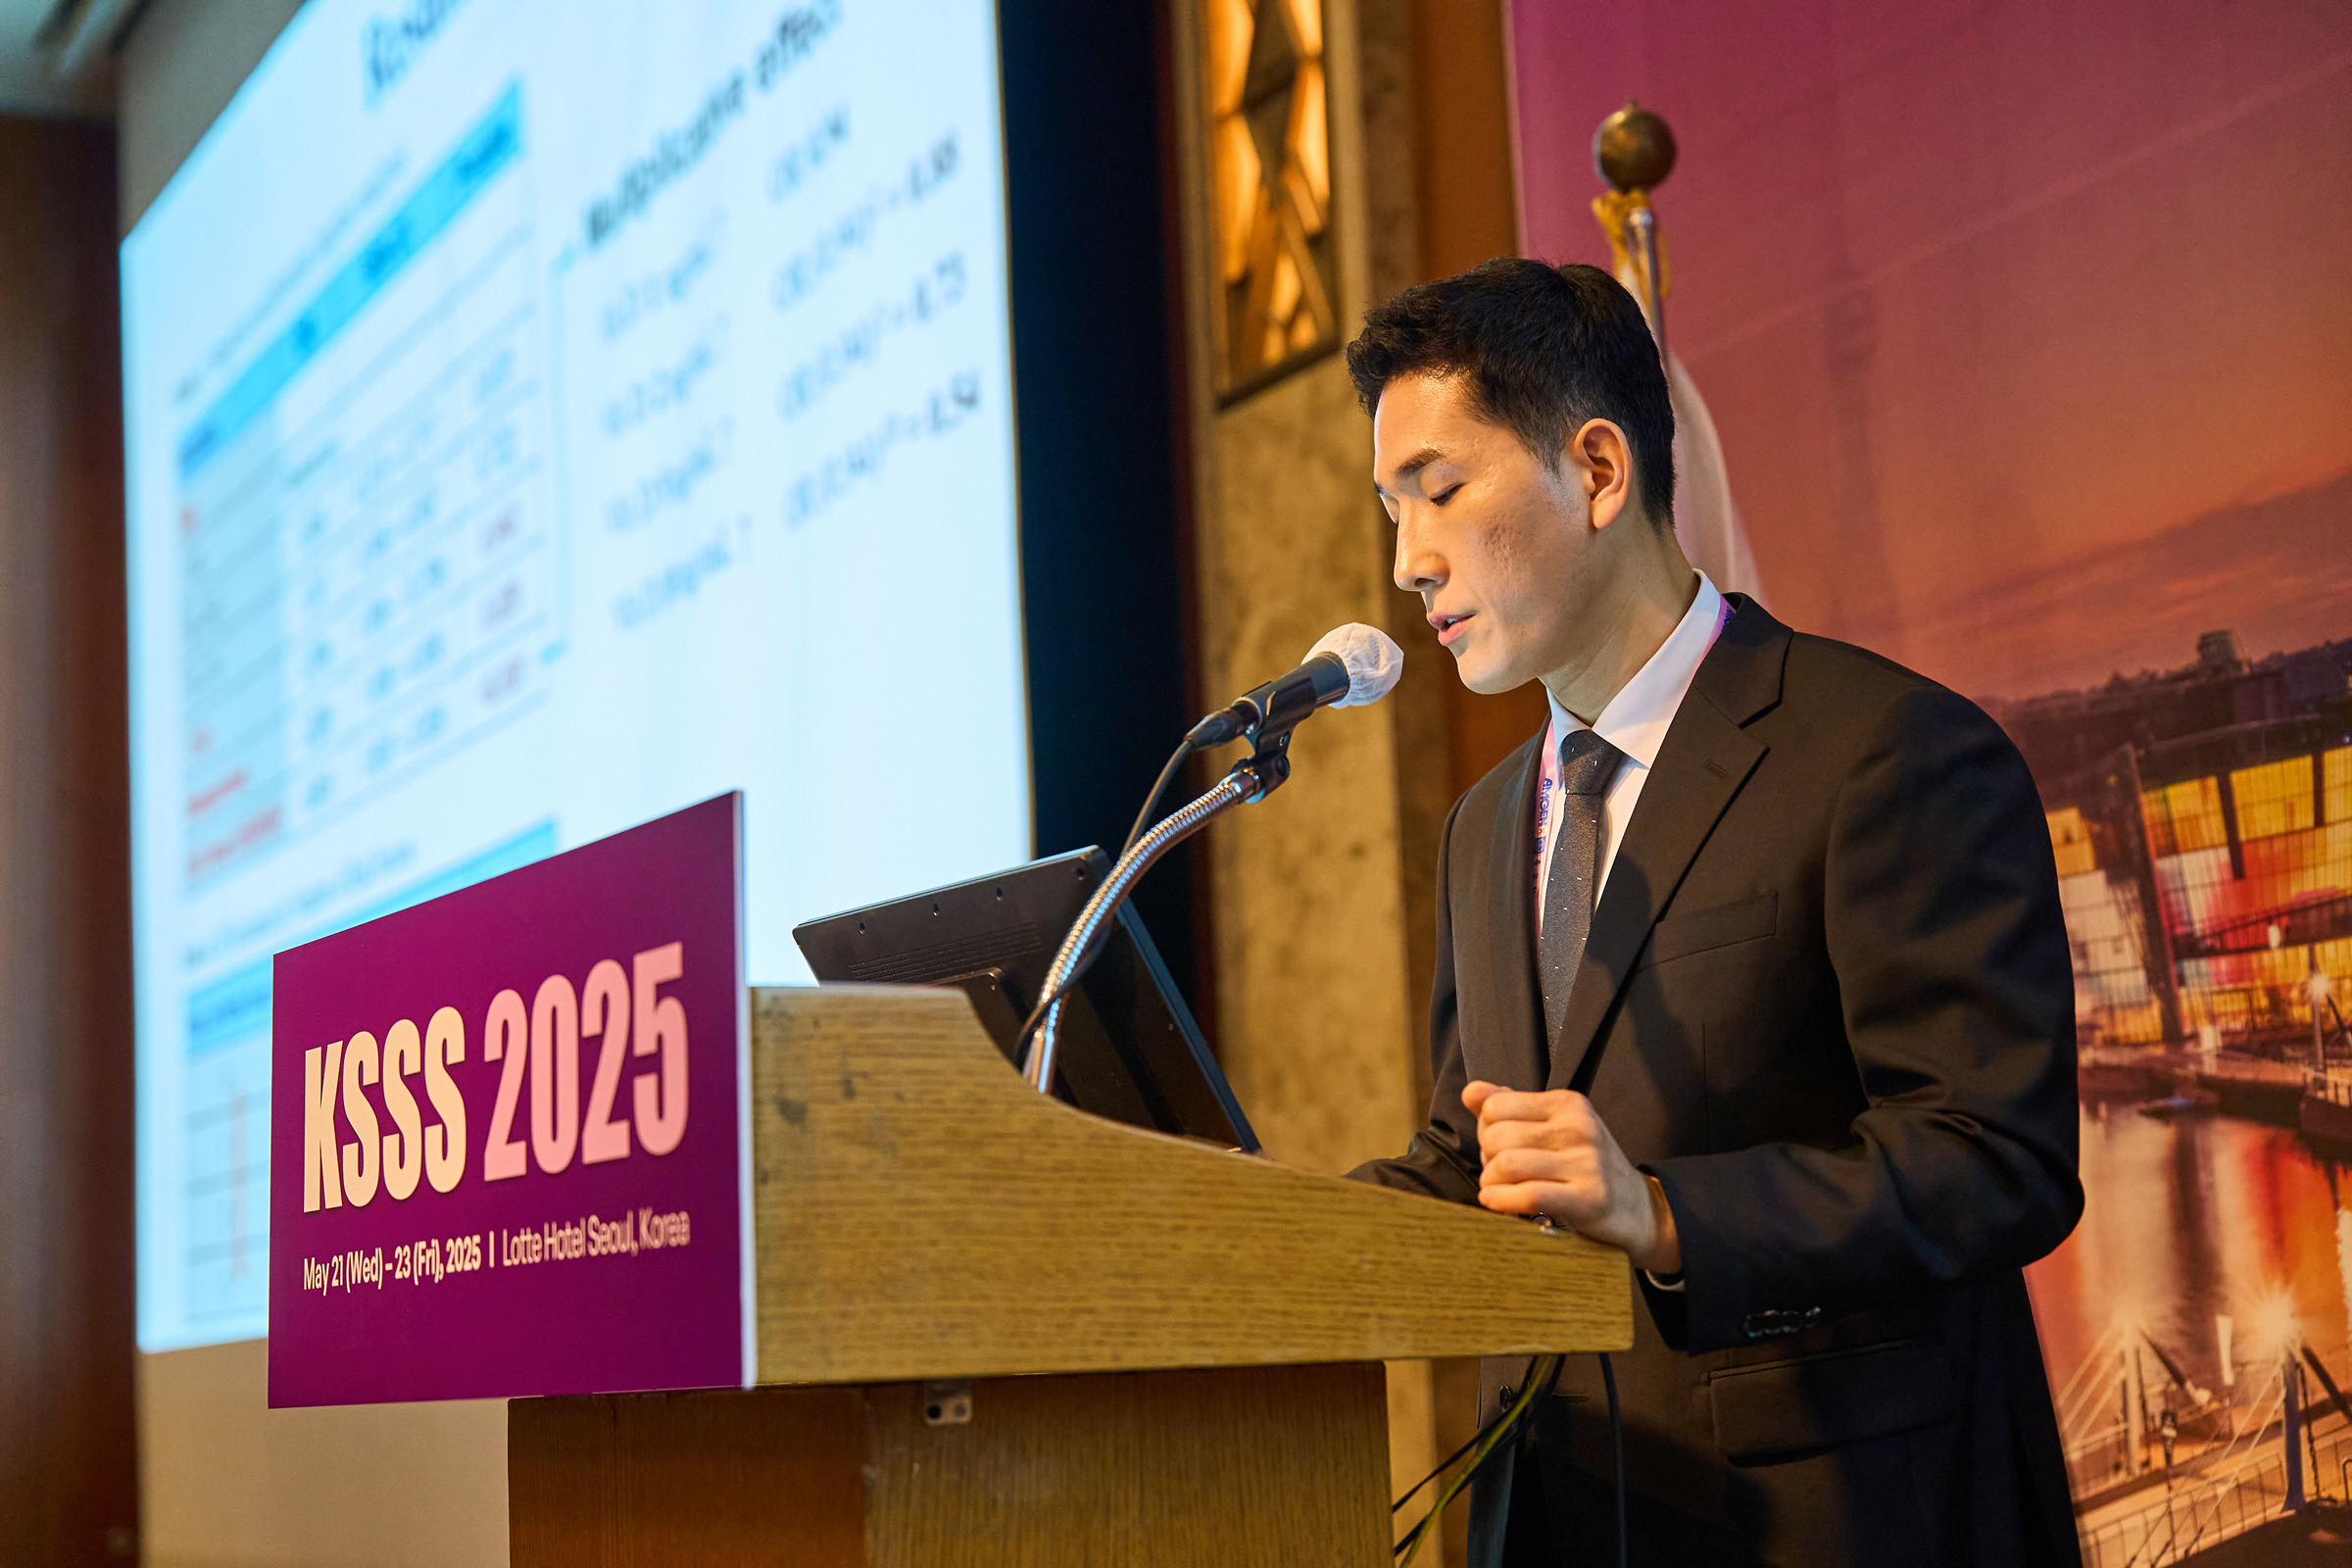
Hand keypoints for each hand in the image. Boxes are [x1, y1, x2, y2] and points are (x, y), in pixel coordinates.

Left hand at [1463, 1080, 1681, 1274]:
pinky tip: (1495, 1203)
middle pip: (1497, 1136)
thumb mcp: (1554, 1127)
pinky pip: (1528, 1195)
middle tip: (1499, 1174)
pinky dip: (1501, 1200)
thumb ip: (1511, 1108)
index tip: (1498, 1148)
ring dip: (1492, 1182)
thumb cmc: (1586, 1168)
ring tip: (1499, 1189)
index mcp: (1567, 1103)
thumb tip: (1470, 1093)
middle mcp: (1578, 1127)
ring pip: (1508, 1164)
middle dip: (1487, 1158)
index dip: (1485, 1130)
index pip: (1495, 1106)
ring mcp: (1587, 1162)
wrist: (1638, 1209)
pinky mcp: (1589, 1198)